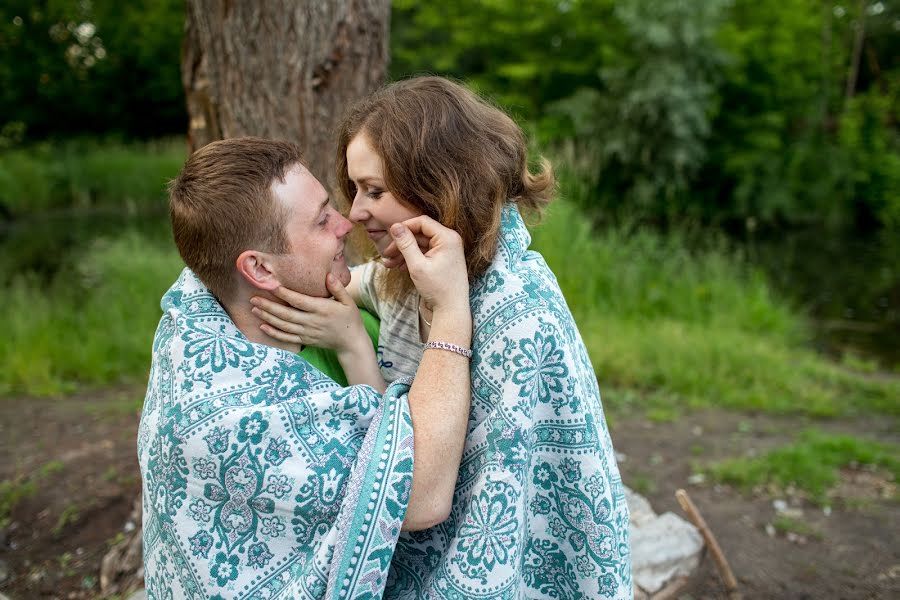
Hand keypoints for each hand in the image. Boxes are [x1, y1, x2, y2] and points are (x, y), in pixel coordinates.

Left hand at [251, 273, 366, 353]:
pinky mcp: (305, 341)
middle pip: (286, 314)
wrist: (351, 342)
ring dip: (268, 317)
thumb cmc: (349, 318)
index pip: (299, 301)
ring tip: (254, 309)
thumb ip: (338, 288)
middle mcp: (312, 321)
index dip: (285, 294)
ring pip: (284, 326)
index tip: (272, 286)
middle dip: (269, 306)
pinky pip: (287, 338)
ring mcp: (307, 332)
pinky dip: (274, 333)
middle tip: (253, 298)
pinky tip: (263, 327)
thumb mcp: (348, 301)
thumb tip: (328, 275)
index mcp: (322, 309)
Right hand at [388, 216, 468, 311]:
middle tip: (386, 255)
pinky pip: (425, 253)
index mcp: (447, 238)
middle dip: (402, 244)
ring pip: (420, 245)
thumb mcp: (417, 265)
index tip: (390, 237)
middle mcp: (450, 240)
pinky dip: (412, 258)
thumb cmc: (438, 288)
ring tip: (389, 264)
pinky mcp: (444, 259)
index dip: (404, 227)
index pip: (422, 222)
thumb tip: (395, 226)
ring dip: (404, 253)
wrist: (451, 309)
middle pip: (420, 234)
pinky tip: (400, 267)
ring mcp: (447, 250)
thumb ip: (406, 244)